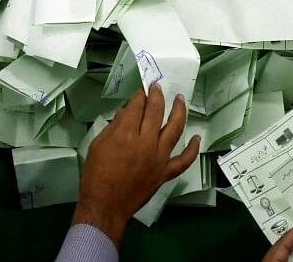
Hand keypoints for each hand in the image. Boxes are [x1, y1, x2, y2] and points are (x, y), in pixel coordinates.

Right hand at [73, 84, 199, 244]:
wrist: (106, 206)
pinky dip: (192, 149)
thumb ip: (113, 127)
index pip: (137, 107)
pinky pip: (184, 160)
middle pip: (156, 112)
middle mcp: (146, 142)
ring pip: (174, 129)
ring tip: (180, 99)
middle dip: (157, 96)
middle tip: (157, 87)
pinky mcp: (165, 172)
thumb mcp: (98, 145)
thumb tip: (125, 112)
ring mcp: (159, 158)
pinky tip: (197, 138)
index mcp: (126, 135)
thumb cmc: (96, 175)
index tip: (141, 89)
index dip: (139, 95)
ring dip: (179, 111)